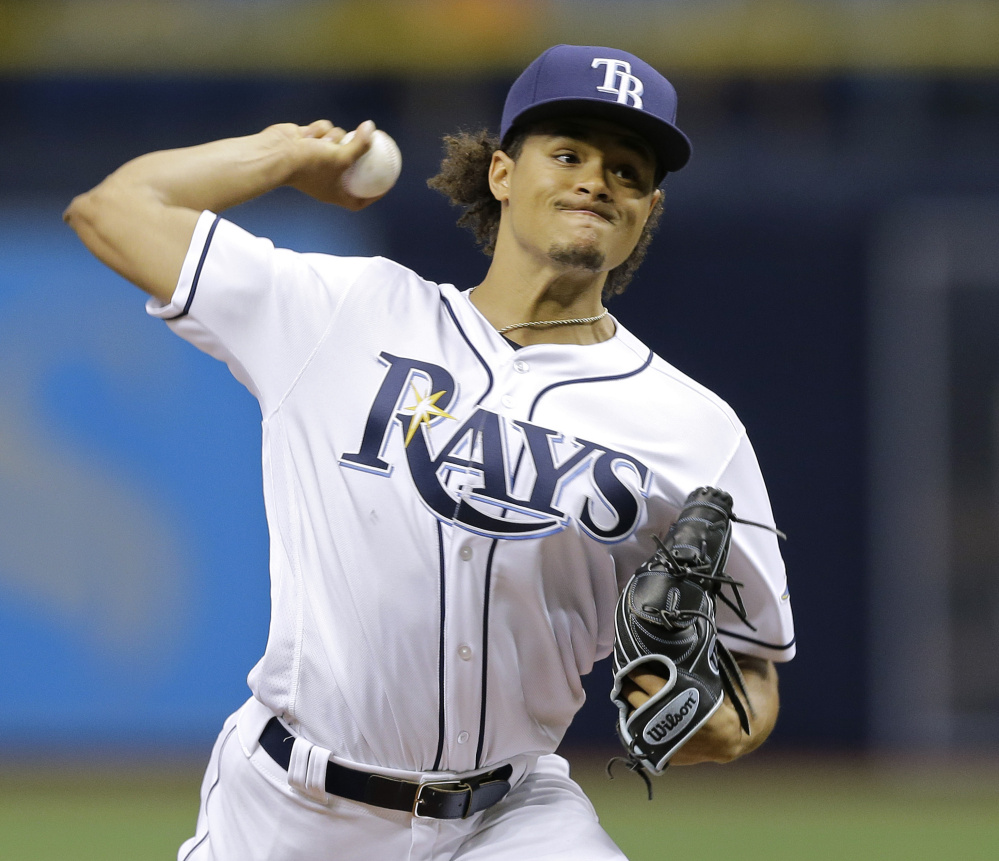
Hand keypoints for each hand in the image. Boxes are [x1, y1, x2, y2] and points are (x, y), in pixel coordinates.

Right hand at [273, 119, 387, 210]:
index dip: (374, 195)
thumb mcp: (341, 157)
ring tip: (323, 142)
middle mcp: (327, 177)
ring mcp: (318, 158)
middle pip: (352, 167)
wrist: (276, 154)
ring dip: (334, 137)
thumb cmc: (309, 163)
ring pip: (340, 139)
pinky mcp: (310, 141)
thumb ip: (360, 145)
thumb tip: (372, 128)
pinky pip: (325, 130)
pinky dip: (320, 129)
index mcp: (334, 192)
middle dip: (361, 155)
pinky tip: (308, 134)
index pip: (358, 200)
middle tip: (377, 144)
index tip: (387, 183)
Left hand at [623, 670, 748, 764]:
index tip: (631, 666)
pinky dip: (636, 725)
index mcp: (669, 695)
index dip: (635, 670)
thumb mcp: (698, 684)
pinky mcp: (657, 749)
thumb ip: (678, 673)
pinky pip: (637, 735)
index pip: (641, 677)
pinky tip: (638, 718)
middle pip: (632, 695)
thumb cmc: (712, 706)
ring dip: (630, 706)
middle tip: (626, 681)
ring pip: (631, 716)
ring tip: (632, 699)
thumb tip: (660, 651)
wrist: (724, 739)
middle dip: (628, 686)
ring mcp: (657, 735)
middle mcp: (659, 714)